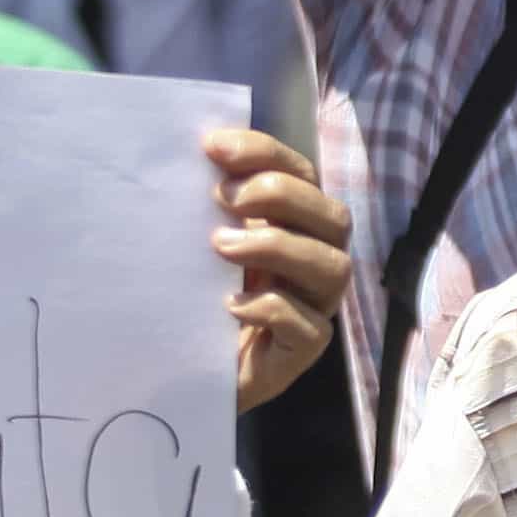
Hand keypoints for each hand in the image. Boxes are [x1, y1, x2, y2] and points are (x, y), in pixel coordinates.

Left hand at [207, 126, 352, 409]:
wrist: (184, 369)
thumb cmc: (196, 295)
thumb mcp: (200, 240)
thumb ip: (208, 202)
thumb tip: (195, 152)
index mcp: (295, 224)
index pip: (302, 174)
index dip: (265, 153)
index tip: (213, 147)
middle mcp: (314, 260)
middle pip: (332, 215)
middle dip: (280, 196)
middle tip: (224, 198)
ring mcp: (315, 307)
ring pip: (332, 267)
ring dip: (279, 246)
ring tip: (221, 246)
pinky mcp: (303, 351)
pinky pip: (310, 327)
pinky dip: (272, 307)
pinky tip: (230, 304)